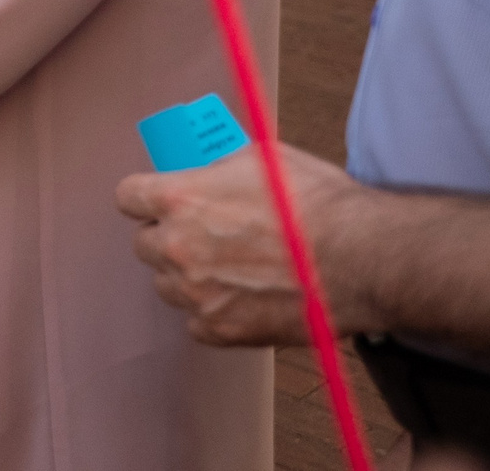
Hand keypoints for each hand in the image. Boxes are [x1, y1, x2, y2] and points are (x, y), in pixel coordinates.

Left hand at [116, 143, 364, 346]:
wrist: (361, 258)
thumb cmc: (318, 204)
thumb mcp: (258, 159)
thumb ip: (217, 170)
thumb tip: (205, 172)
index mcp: (179, 199)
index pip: (128, 198)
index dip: (144, 199)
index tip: (157, 202)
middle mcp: (177, 246)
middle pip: (144, 244)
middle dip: (167, 237)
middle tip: (201, 236)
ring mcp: (196, 292)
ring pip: (167, 285)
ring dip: (187, 277)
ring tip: (227, 269)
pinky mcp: (221, 329)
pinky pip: (196, 323)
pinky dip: (212, 313)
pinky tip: (239, 299)